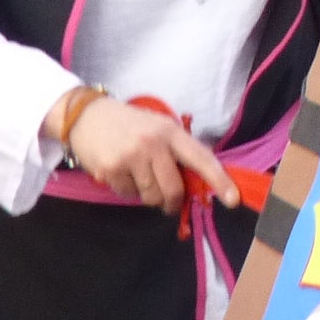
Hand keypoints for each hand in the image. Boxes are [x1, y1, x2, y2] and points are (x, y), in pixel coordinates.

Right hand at [64, 98, 238, 210]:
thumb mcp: (157, 127)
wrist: (86, 115)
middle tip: (169, 204)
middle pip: (173, 189)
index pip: (201, 158)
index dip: (219, 180)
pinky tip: (120, 172)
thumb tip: (196, 184)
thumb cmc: (128, 123)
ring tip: (138, 175)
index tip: (233, 199)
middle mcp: (152, 144)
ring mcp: (131, 157)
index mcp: (170, 132)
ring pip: (150, 196)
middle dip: (173, 202)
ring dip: (147, 194)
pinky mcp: (111, 170)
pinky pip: (128, 194)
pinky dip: (127, 189)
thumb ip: (176, 152)